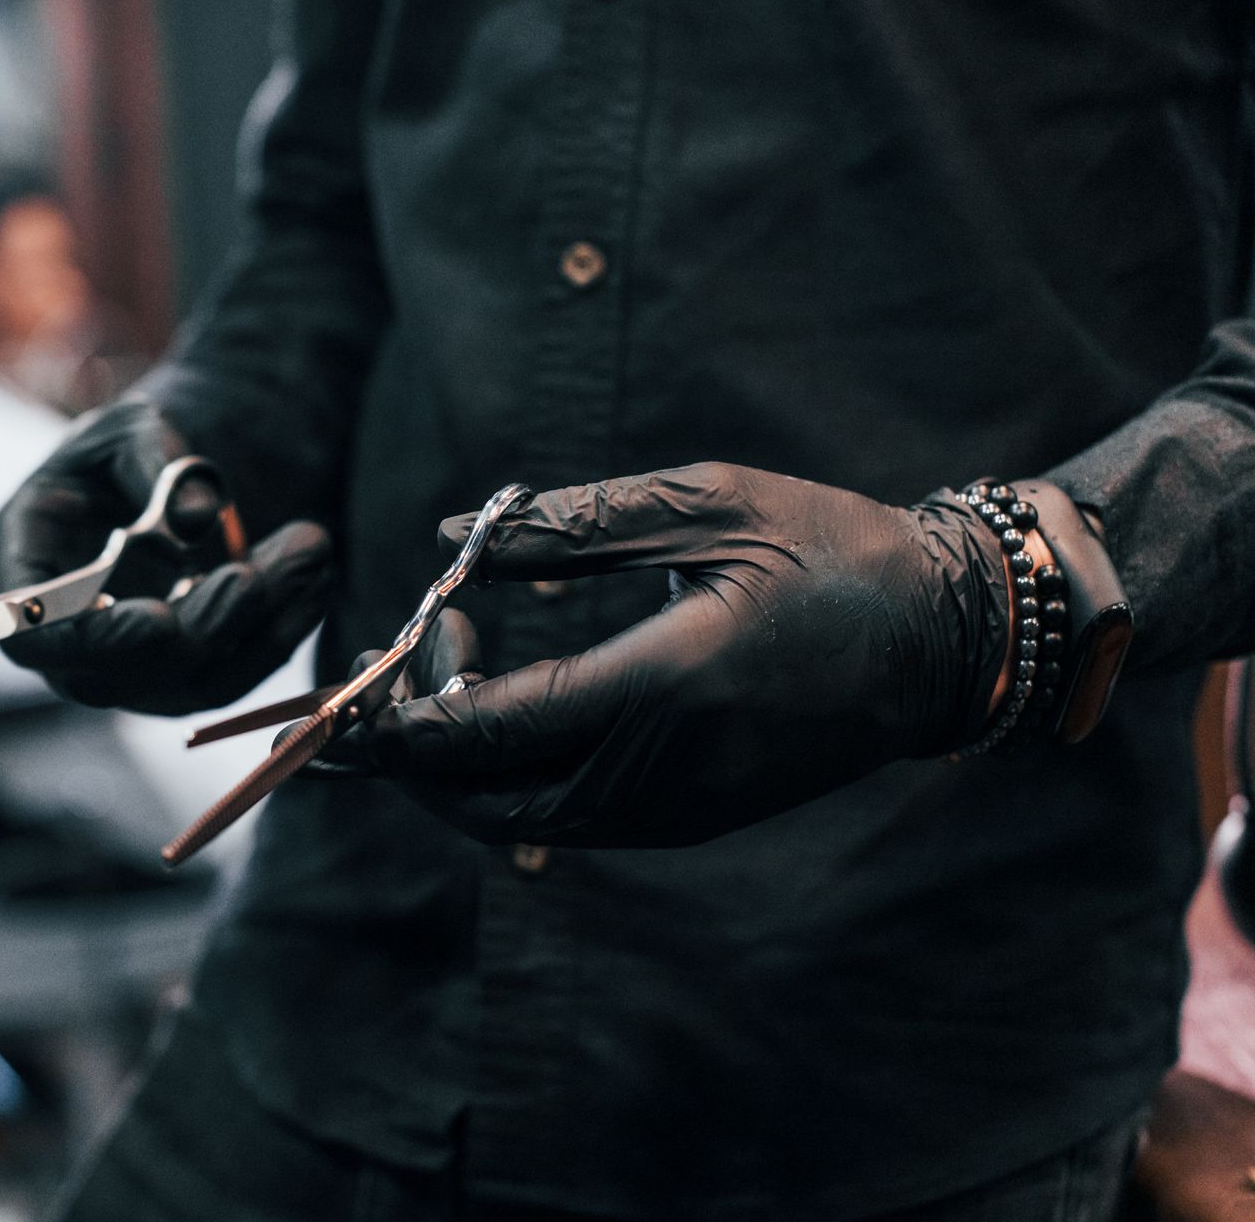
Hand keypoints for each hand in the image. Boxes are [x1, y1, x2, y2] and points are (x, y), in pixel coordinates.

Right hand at [0, 399, 331, 713]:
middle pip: (123, 671)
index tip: (158, 619)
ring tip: (307, 549)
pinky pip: (237, 673)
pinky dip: (282, 630)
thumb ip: (153, 459)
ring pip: (191, 680)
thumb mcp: (134, 426)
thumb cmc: (133, 447)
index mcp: (20, 566)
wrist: (178, 478)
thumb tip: (197, 517)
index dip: (88, 639)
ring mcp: (126, 667)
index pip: (30, 634)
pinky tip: (316, 577)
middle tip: (256, 572)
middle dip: (201, 625)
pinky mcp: (185, 677)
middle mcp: (65, 636)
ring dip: (256, 626)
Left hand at [320, 463, 1009, 846]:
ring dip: (456, 768)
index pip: (493, 728)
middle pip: (484, 800)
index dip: (413, 705)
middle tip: (388, 666)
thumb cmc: (829, 551)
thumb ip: (571, 523)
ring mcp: (678, 810)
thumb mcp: (706, 504)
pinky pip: (567, 821)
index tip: (382, 650)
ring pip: (519, 821)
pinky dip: (510, 779)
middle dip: (412, 750)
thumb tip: (448, 536)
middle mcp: (663, 772)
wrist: (943, 639)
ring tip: (435, 678)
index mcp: (666, 686)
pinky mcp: (690, 820)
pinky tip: (499, 710)